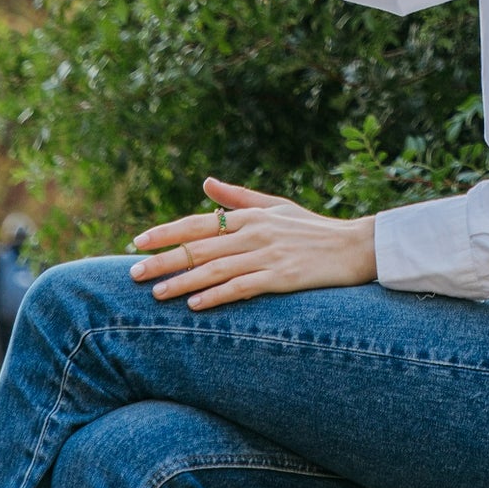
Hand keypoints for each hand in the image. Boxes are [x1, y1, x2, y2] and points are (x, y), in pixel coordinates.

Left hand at [129, 175, 376, 309]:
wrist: (355, 247)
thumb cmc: (313, 228)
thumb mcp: (275, 207)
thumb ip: (238, 198)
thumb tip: (205, 183)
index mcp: (252, 215)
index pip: (199, 222)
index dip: (167, 232)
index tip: (138, 241)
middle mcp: (256, 233)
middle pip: (201, 247)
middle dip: (164, 260)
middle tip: (132, 274)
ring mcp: (269, 256)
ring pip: (215, 269)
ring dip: (183, 281)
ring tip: (156, 293)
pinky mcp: (282, 278)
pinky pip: (242, 287)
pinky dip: (216, 295)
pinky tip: (195, 305)